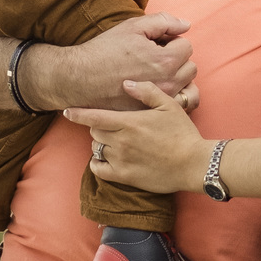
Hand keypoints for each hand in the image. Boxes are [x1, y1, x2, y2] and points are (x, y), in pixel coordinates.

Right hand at [22, 14, 196, 111]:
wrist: (80, 78)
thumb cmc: (105, 51)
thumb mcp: (133, 27)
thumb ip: (164, 22)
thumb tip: (186, 25)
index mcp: (166, 61)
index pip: (186, 46)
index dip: (170, 42)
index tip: (153, 45)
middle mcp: (168, 83)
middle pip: (190, 67)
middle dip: (176, 60)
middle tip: (153, 59)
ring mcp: (160, 102)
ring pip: (187, 87)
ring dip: (178, 79)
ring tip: (157, 75)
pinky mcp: (152, 113)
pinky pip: (178, 105)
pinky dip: (174, 97)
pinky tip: (157, 90)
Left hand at [64, 81, 209, 193]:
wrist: (193, 163)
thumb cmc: (182, 132)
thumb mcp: (169, 105)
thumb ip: (146, 92)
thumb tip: (126, 83)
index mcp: (129, 122)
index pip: (94, 117)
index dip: (77, 114)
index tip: (67, 111)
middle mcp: (121, 141)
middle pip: (94, 132)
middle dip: (98, 127)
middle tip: (112, 125)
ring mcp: (121, 160)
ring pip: (96, 149)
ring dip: (101, 144)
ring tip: (114, 141)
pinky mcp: (124, 177)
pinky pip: (99, 169)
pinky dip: (97, 163)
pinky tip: (104, 159)